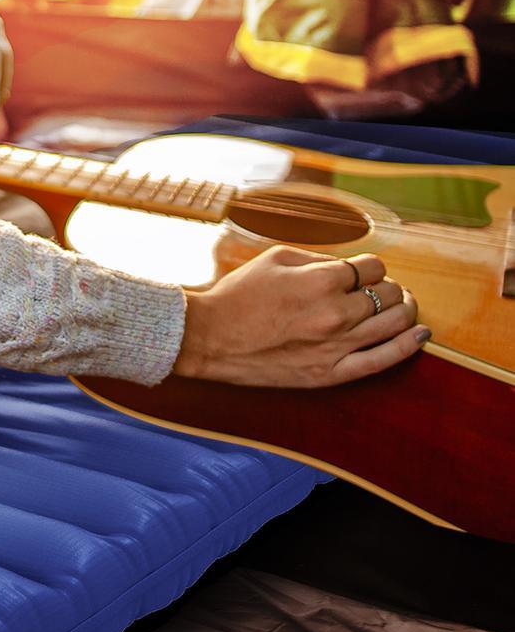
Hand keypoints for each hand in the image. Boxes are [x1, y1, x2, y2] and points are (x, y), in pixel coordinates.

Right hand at [173, 246, 429, 387]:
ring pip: (395, 323)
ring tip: (405, 305)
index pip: (372, 266)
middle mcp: (336, 312)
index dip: (370, 265)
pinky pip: (384, 360)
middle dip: (387, 286)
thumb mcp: (274, 259)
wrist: (212, 337)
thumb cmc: (239, 294)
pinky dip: (408, 346)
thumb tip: (349, 265)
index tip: (362, 269)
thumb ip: (318, 258)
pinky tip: (420, 334)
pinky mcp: (333, 373)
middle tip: (378, 287)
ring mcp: (338, 345)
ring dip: (406, 309)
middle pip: (388, 293)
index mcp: (321, 280)